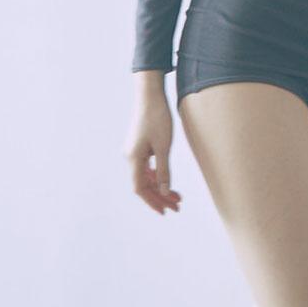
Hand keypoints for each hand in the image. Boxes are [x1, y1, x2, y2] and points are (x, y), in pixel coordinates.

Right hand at [123, 89, 181, 214]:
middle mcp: (130, 157)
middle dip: (159, 197)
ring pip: (146, 176)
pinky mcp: (139, 145)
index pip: (141, 188)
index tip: (165, 211)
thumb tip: (163, 191)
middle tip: (177, 206)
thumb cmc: (157, 118)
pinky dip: (157, 175)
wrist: (150, 95)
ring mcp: (134, 151)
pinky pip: (146, 166)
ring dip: (159, 187)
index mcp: (133, 158)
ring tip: (177, 197)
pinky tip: (166, 180)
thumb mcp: (164, 146)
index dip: (152, 201)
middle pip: (143, 184)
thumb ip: (163, 170)